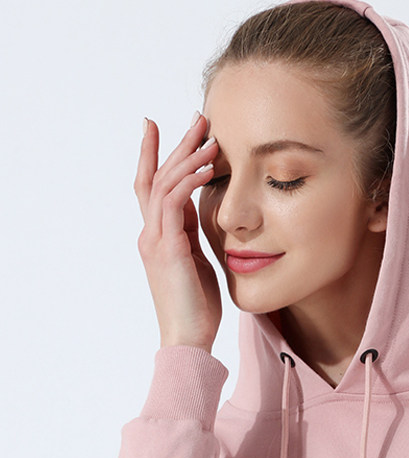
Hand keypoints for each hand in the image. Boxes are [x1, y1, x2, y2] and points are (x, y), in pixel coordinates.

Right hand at [134, 111, 221, 351]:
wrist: (188, 340)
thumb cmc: (198, 308)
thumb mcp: (197, 261)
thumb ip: (192, 234)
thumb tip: (201, 209)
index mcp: (158, 236)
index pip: (152, 186)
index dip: (156, 155)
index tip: (163, 126)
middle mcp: (150, 233)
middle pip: (156, 176)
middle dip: (176, 144)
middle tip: (197, 117)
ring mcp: (155, 240)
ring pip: (164, 183)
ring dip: (187, 156)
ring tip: (209, 137)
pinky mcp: (167, 248)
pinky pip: (174, 203)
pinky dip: (189, 181)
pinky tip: (207, 168)